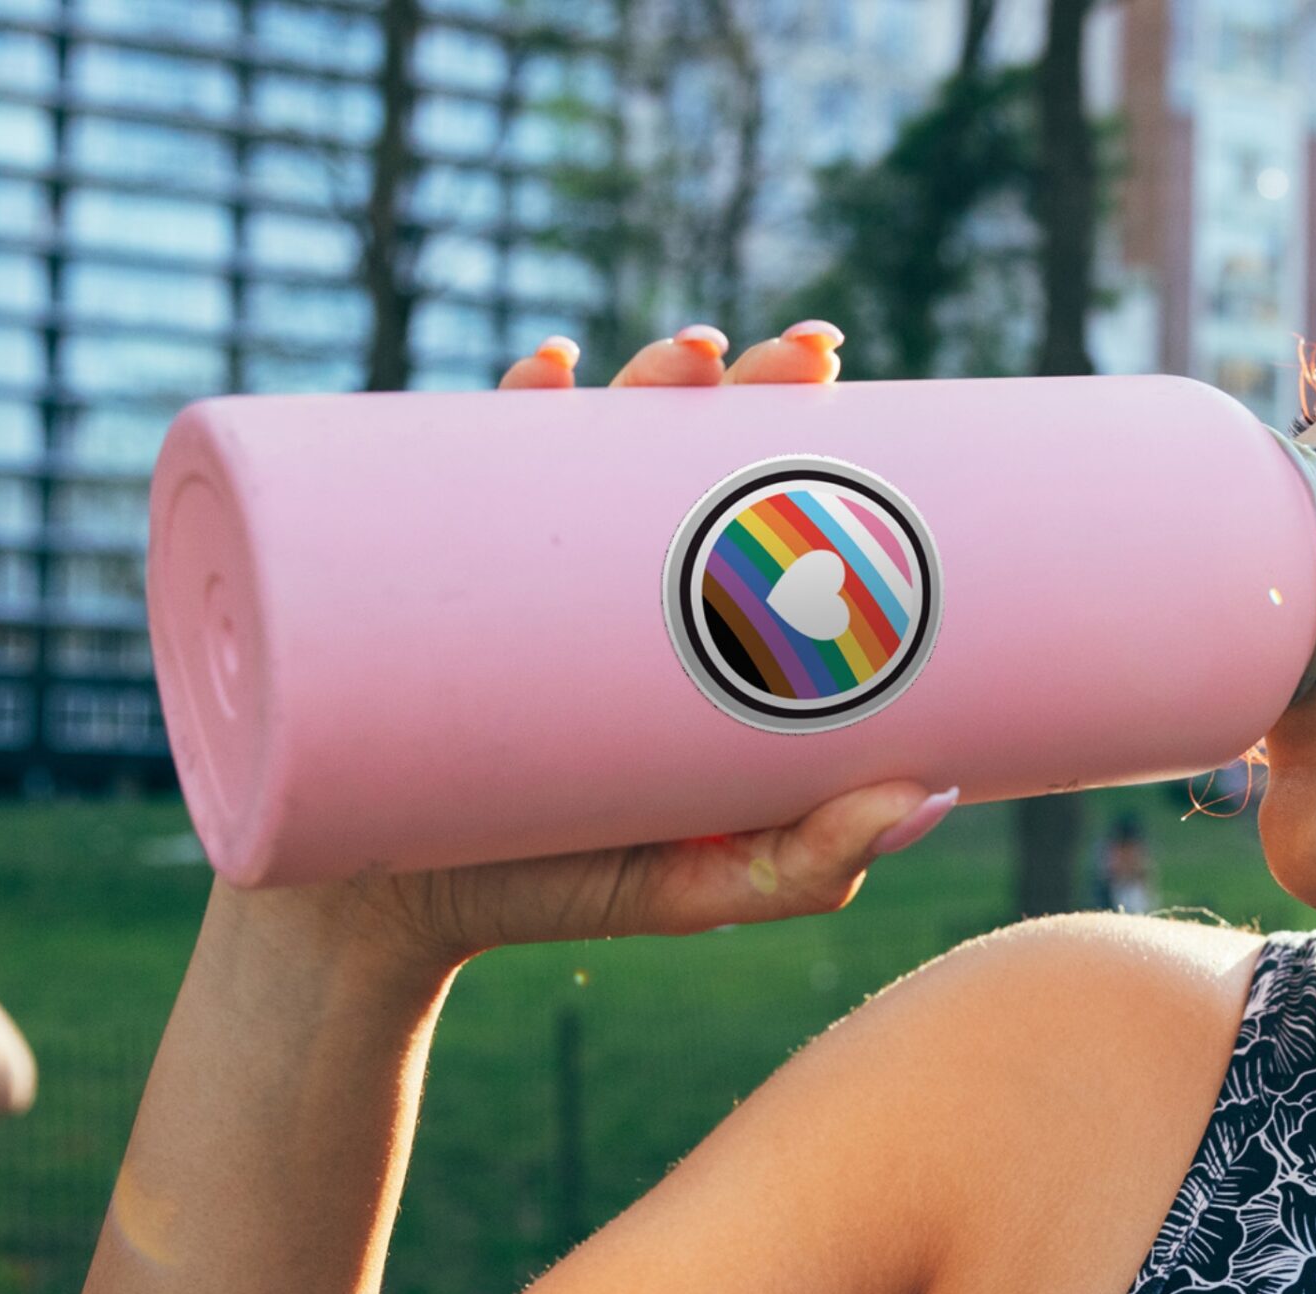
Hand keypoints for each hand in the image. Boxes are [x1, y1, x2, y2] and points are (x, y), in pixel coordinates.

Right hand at [227, 320, 957, 974]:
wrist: (389, 912)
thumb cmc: (561, 886)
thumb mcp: (703, 889)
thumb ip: (811, 862)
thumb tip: (926, 797)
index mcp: (688, 623)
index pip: (757, 502)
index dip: (804, 429)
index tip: (838, 377)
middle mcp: (611, 574)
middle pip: (686, 448)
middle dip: (742, 383)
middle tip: (795, 358)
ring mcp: (522, 569)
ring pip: (588, 441)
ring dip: (642, 378)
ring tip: (689, 360)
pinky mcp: (435, 580)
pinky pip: (466, 474)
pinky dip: (508, 412)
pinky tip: (547, 374)